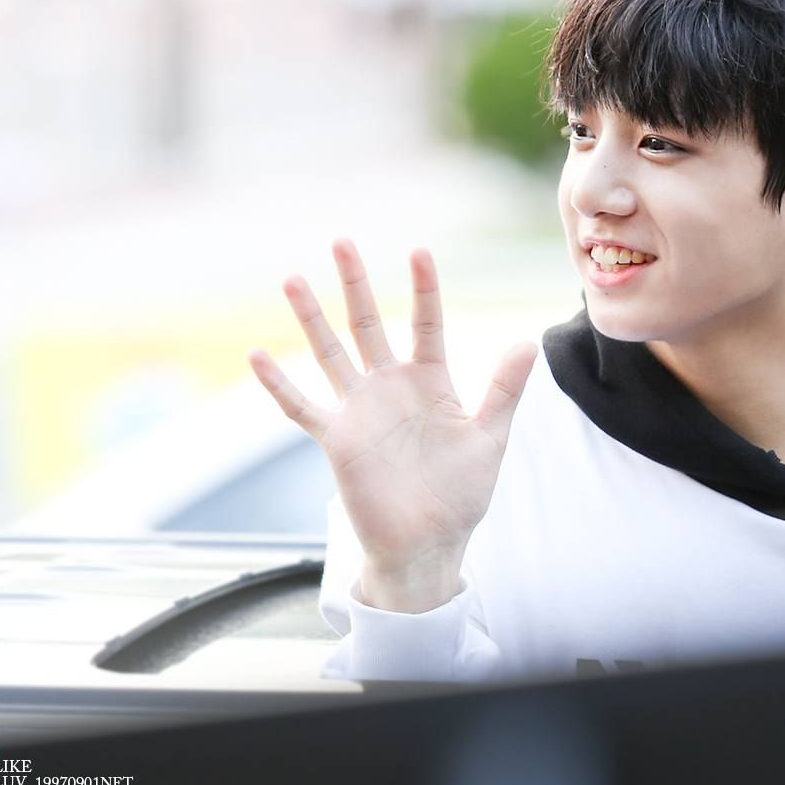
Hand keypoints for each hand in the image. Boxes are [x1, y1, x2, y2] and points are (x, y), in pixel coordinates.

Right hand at [248, 239, 536, 612]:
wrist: (428, 544)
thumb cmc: (462, 494)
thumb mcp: (490, 438)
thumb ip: (504, 390)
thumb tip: (528, 342)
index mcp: (432, 382)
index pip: (427, 323)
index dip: (424, 288)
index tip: (419, 250)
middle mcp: (391, 387)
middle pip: (370, 323)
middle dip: (356, 283)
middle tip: (342, 240)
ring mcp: (360, 410)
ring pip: (331, 352)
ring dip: (311, 317)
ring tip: (292, 278)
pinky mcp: (337, 439)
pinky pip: (302, 406)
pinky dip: (279, 383)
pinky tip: (257, 354)